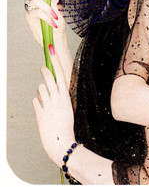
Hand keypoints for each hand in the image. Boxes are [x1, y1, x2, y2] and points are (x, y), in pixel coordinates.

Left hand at [32, 46, 75, 166]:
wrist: (61, 141)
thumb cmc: (66, 125)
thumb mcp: (67, 107)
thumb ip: (59, 96)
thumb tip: (46, 88)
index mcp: (66, 95)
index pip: (61, 74)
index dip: (55, 61)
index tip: (51, 51)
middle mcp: (57, 98)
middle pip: (49, 78)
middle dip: (45, 71)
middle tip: (42, 67)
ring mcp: (48, 105)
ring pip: (41, 89)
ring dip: (42, 92)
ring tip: (46, 99)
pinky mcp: (39, 112)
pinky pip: (36, 101)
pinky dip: (38, 103)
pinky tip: (43, 109)